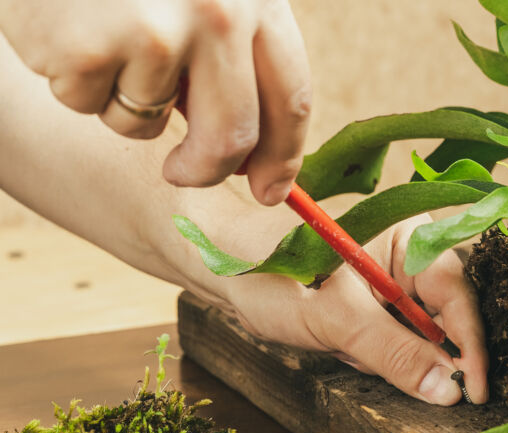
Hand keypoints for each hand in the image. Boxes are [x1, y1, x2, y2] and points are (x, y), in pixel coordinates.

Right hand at [0, 0, 310, 205]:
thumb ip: (230, 60)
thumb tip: (246, 158)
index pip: (291, 97)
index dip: (283, 156)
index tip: (271, 192)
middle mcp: (218, 13)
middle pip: (233, 135)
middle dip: (209, 170)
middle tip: (183, 174)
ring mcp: (156, 31)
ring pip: (150, 124)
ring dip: (124, 104)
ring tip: (103, 40)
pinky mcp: (93, 49)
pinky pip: (93, 107)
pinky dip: (77, 85)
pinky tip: (70, 31)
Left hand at [226, 217, 489, 405]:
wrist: (216, 262)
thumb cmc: (268, 270)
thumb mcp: (333, 318)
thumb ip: (393, 353)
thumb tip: (448, 391)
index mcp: (410, 236)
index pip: (458, 295)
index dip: (470, 347)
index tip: (474, 392)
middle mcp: (410, 254)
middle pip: (442, 320)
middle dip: (411, 351)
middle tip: (368, 357)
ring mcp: (394, 279)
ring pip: (416, 338)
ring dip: (384, 355)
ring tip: (338, 341)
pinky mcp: (377, 302)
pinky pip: (393, 342)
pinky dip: (369, 353)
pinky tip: (336, 341)